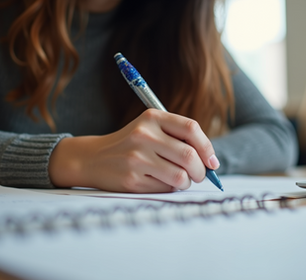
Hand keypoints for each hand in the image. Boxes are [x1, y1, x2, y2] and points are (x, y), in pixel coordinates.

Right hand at [48, 109, 219, 192]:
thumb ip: (178, 137)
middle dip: (201, 171)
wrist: (93, 158)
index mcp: (152, 117)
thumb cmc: (131, 144)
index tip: (213, 162)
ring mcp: (137, 157)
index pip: (191, 128)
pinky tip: (159, 182)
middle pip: (189, 155)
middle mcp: (144, 135)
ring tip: (180, 180)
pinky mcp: (132, 179)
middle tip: (199, 175)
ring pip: (181, 176)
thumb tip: (211, 161)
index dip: (207, 147)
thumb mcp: (150, 129)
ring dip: (187, 182)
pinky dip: (170, 188)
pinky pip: (165, 188)